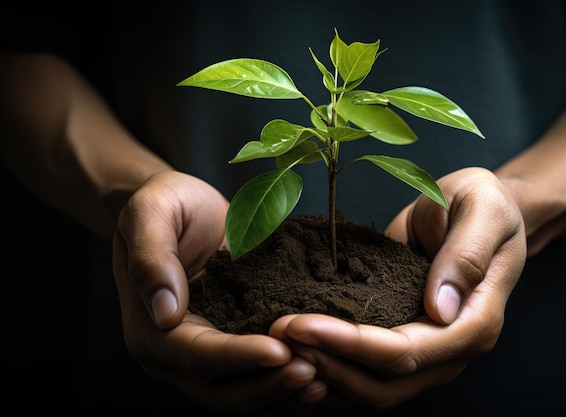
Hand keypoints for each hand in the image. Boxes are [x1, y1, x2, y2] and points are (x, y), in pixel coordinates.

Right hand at [112, 171, 325, 414]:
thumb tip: (164, 314)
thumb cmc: (168, 203)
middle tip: (313, 371)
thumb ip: (151, 258)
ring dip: (280, 394)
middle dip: (267, 384)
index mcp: (149, 327)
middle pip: (220, 390)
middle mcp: (172, 354)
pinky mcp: (230, 350)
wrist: (186, 208)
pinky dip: (284, 387)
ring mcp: (202, 358)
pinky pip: (255, 381)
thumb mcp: (151, 212)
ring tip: (323, 382)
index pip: (196, 354)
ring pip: (240, 396)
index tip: (280, 351)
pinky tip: (319, 379)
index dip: (238, 357)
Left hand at [269, 167, 525, 411]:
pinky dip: (331, 368)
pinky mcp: (403, 343)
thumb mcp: (484, 212)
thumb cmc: (486, 206)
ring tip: (279, 344)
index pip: (409, 351)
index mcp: (476, 323)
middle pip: (384, 383)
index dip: (352, 344)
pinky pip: (365, 372)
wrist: (481, 214)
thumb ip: (466, 255)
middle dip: (328, 362)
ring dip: (324, 373)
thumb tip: (441, 308)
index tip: (302, 325)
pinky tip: (298, 350)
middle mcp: (450, 350)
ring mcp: (427, 353)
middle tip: (278, 334)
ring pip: (372, 389)